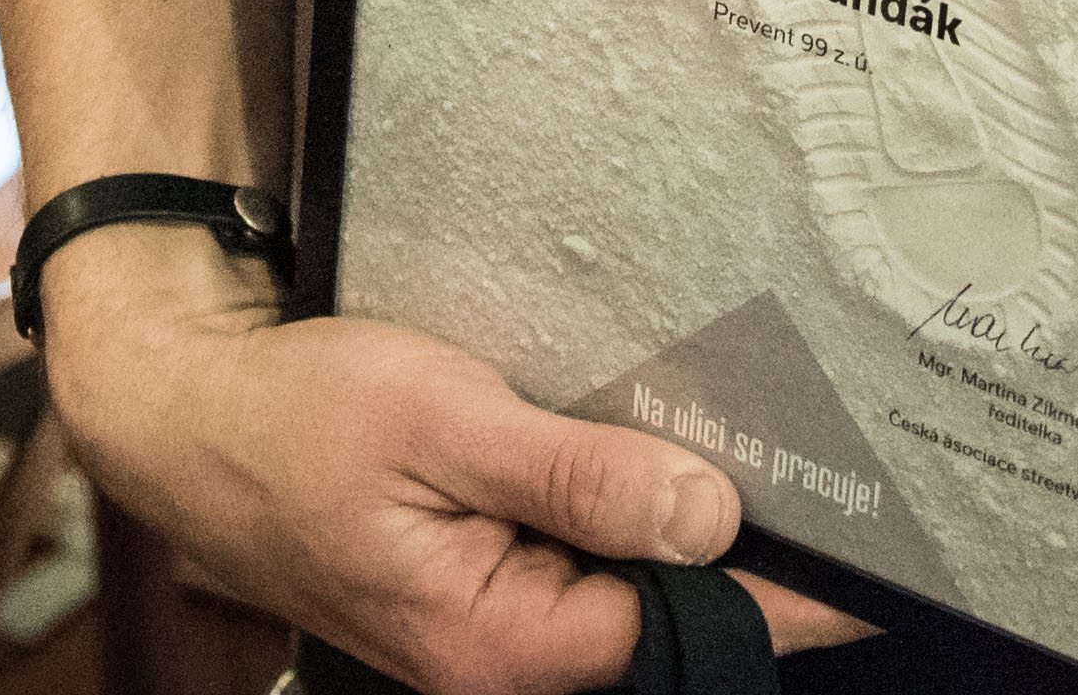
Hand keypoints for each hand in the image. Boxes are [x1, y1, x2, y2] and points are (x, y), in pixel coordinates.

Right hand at [40, 229, 850, 689]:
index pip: (692, 624)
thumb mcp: (443, 423)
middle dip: (744, 543)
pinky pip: (587, 564)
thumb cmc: (295, 422)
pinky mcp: (486, 591)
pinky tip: (640, 445)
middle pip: (672, 613)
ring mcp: (497, 631)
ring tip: (742, 436)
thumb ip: (580, 474)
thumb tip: (710, 514)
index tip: (886, 550)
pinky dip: (624, 510)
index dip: (793, 585)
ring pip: (633, 586)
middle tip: (821, 454)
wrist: (191, 419)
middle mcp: (509, 659)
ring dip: (680, 518)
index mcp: (505, 643)